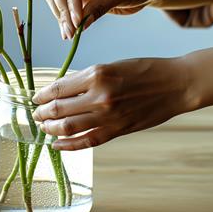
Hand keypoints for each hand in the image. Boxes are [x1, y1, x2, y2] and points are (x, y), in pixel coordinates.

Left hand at [31, 58, 194, 149]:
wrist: (176, 85)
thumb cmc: (145, 70)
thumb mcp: (113, 66)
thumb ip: (88, 78)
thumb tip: (62, 91)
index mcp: (97, 74)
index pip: (59, 88)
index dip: (43, 95)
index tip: (36, 98)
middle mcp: (100, 96)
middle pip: (59, 109)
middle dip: (43, 113)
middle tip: (36, 115)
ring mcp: (109, 116)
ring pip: (69, 127)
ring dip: (51, 129)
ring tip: (44, 127)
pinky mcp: (118, 130)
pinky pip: (87, 141)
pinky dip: (69, 145)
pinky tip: (57, 145)